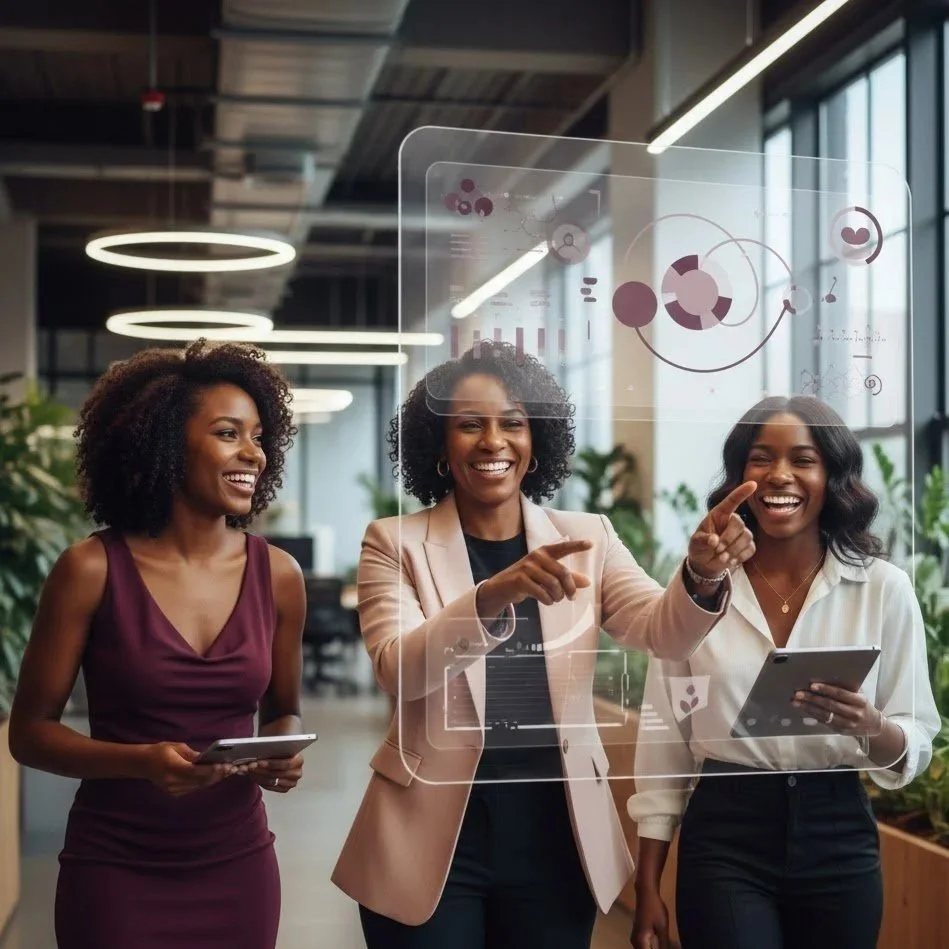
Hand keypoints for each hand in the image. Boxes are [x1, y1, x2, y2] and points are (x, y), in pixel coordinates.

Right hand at [141, 742, 235, 796]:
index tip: (225, 766)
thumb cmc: (161, 751)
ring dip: (213, 779)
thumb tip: (207, 759)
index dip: (211, 770)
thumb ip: (192, 755)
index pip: (195, 772)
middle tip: (231, 768)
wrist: (144, 764)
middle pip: (200, 781)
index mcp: (172, 767)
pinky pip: (194, 788)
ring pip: (199, 786)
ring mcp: (173, 790)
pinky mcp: (175, 793)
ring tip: (227, 771)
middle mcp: (173, 782)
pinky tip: (214, 775)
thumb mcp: (177, 747)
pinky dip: (205, 781)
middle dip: (217, 775)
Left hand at [251, 753, 303, 792]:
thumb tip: (257, 750)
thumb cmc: (280, 749)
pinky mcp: (285, 789)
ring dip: (257, 776)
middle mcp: (297, 773)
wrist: (283, 754)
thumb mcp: (279, 746)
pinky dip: (259, 781)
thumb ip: (272, 748)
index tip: (258, 762)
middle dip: (260, 770)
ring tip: (247, 771)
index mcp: (299, 760)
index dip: (271, 764)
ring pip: (271, 781)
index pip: (286, 764)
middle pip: (276, 774)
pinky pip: (270, 787)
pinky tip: (252, 776)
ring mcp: (291, 783)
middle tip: (248, 767)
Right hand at [476, 539, 592, 616]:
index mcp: (544, 552)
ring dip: (558, 596)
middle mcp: (536, 556)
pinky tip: (547, 601)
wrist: (502, 587)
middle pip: (562, 572)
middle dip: (570, 588)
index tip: (591, 544)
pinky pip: (542, 593)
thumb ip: (566, 578)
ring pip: (553, 584)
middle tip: (572, 597)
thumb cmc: (529, 579)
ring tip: (557, 599)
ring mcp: (527, 567)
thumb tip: (587, 582)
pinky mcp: (520, 580)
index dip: (577, 546)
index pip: (563, 548)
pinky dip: (548, 600)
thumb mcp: (547, 576)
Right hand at [631, 888, 670, 948]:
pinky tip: (658, 945)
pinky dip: (650, 948)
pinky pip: (643, 946)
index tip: (666, 948)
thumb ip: (664, 944)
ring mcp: (634, 937)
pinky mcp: (637, 934)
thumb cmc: (655, 908)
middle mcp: (635, 941)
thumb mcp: (662, 927)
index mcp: (641, 941)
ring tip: (664, 945)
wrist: (645, 892)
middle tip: (666, 946)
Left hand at [686, 481, 756, 579]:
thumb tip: (714, 541)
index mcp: (719, 514)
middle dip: (728, 538)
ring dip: (734, 549)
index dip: (742, 492)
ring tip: (721, 557)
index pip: (732, 500)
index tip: (753, 483)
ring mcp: (742, 533)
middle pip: (739, 524)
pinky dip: (740, 557)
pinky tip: (730, 560)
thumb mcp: (696, 543)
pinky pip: (750, 549)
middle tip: (717, 550)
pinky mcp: (748, 546)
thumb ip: (703, 540)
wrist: (705, 563)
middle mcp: (732, 521)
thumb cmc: (699, 547)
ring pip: (747, 537)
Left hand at [793, 683, 884, 734]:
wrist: (873, 726)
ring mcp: (847, 724)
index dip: (825, 689)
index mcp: (860, 701)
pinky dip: (812, 714)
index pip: (840, 694)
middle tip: (798, 693)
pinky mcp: (841, 730)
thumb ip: (846, 688)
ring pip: (825, 714)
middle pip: (830, 704)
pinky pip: (824, 721)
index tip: (812, 685)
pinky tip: (804, 708)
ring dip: (808, 707)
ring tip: (796, 701)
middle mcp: (854, 713)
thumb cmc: (862, 705)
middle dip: (812, 698)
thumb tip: (824, 679)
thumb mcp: (859, 695)